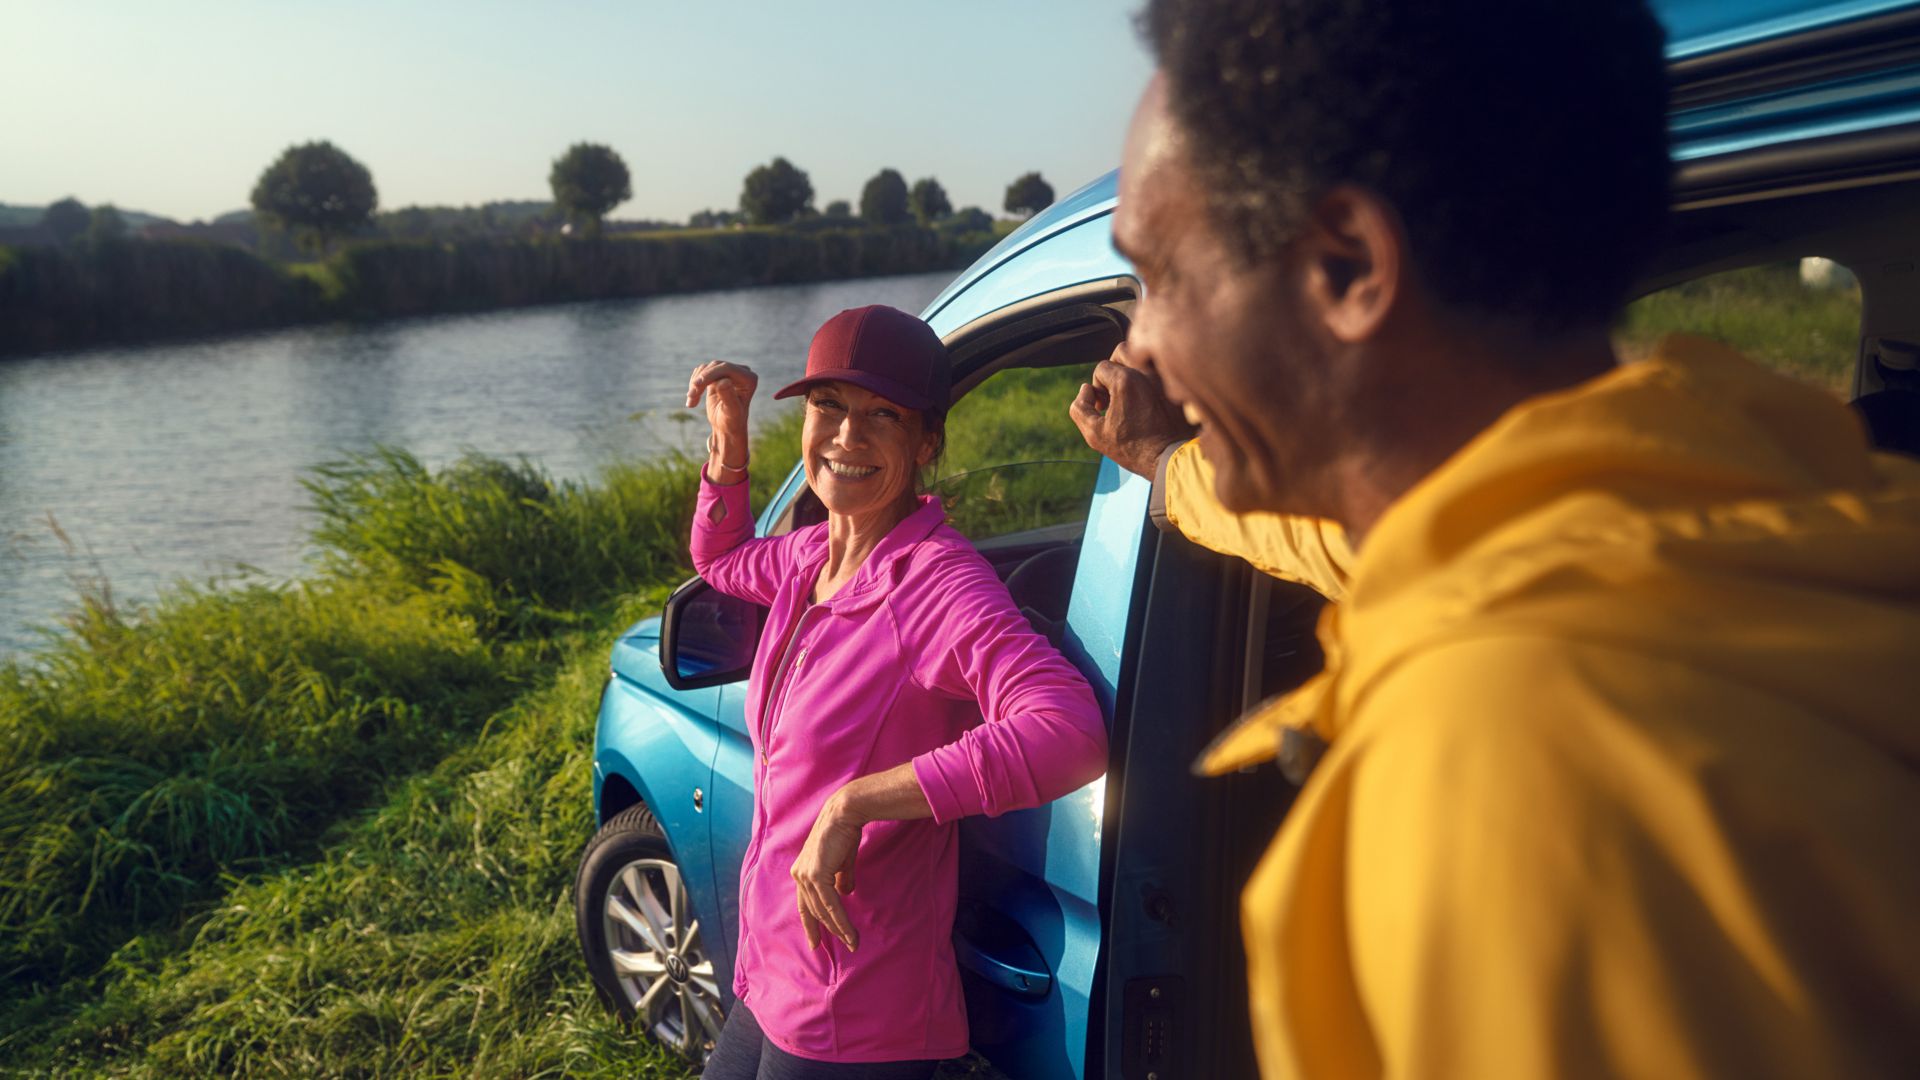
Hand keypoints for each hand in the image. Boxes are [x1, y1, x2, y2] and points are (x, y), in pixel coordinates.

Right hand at [686, 361, 756, 480]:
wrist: (727, 427)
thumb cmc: (732, 422)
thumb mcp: (731, 412)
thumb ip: (729, 397)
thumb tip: (724, 381)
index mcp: (749, 379)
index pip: (727, 368)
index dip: (710, 374)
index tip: (696, 386)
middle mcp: (741, 372)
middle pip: (716, 366)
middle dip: (701, 380)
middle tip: (690, 396)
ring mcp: (729, 372)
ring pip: (707, 368)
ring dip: (696, 384)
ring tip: (691, 401)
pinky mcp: (718, 374)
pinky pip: (702, 372)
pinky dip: (694, 384)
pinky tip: (692, 399)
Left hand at [792, 791, 863, 952]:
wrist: (844, 814)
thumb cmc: (843, 833)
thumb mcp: (841, 862)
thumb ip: (841, 879)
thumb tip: (846, 894)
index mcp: (801, 871)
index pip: (804, 904)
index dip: (811, 924)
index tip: (816, 942)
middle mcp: (799, 875)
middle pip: (814, 911)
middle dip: (829, 931)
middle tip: (846, 946)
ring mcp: (805, 876)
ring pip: (823, 911)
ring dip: (839, 929)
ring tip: (853, 942)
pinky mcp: (816, 876)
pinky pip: (830, 906)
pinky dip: (841, 921)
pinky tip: (850, 933)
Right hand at [1069, 342, 1195, 478]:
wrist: (1170, 459)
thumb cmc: (1133, 449)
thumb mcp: (1094, 434)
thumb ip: (1080, 407)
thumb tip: (1086, 390)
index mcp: (1125, 381)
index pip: (1101, 368)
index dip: (1096, 387)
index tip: (1103, 406)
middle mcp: (1147, 373)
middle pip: (1122, 352)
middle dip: (1113, 369)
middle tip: (1113, 392)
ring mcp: (1165, 378)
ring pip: (1144, 356)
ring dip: (1132, 369)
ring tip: (1130, 392)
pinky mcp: (1178, 385)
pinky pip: (1162, 369)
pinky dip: (1152, 378)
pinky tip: (1149, 400)